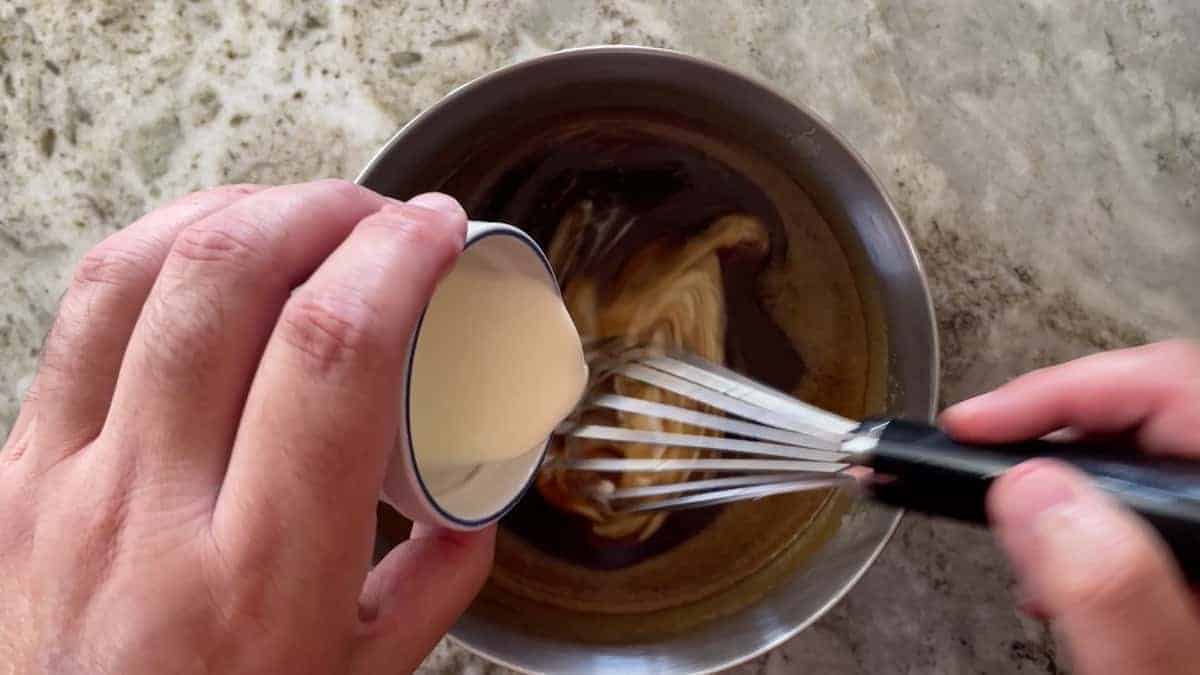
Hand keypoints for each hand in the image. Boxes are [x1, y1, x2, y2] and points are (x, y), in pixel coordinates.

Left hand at [0, 181, 493, 673]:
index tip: (437, 233)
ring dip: (237, 210)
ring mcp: (64, 480)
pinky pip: (78, 315)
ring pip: (136, 274)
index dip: (396, 258)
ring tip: (299, 213)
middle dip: (325, 208)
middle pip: (228, 281)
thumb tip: (470, 505)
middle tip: (380, 216)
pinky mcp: (12, 469)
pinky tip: (205, 251)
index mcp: (262, 572)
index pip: (331, 353)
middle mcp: (152, 510)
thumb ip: (431, 586)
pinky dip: (154, 250)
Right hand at [941, 340, 1199, 674]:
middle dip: (1058, 438)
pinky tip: (1071, 576)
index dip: (1063, 394)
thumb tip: (1034, 494)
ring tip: (1022, 535)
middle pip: (1165, 413)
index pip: (1175, 389)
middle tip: (982, 469)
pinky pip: (1162, 507)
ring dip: (1074, 486)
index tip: (974, 428)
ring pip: (1159, 458)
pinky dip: (1098, 524)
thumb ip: (1116, 600)